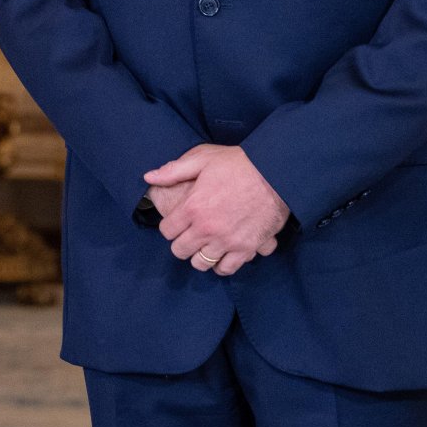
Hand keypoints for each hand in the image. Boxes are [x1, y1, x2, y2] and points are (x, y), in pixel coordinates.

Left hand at [144, 144, 287, 276]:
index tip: (179, 221)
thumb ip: (175, 170)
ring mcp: (226, 241)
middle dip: (182, 242)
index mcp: (192, 207)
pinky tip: (224, 253)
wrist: (277, 172)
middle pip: (180, 251)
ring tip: (207, 244)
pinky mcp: (246, 248)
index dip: (171, 225)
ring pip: (200, 263)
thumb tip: (149, 176)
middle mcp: (206, 229)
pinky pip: (226, 268)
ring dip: (201, 255)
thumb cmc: (240, 163)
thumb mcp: (205, 158)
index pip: (167, 230)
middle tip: (192, 233)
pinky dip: (223, 264)